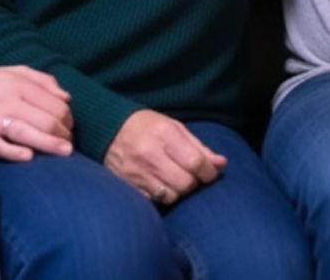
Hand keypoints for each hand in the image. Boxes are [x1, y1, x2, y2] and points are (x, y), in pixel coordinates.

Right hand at [0, 66, 72, 161]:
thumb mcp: (16, 72)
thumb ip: (43, 81)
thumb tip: (66, 98)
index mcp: (19, 85)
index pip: (54, 104)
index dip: (68, 117)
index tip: (70, 126)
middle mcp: (8, 102)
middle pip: (45, 120)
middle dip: (63, 133)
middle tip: (69, 142)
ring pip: (27, 133)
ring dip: (50, 144)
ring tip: (66, 152)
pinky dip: (14, 151)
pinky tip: (29, 156)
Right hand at [105, 109, 225, 206]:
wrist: (108, 129)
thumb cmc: (147, 127)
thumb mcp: (174, 127)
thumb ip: (198, 147)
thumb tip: (221, 164)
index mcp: (165, 135)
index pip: (195, 162)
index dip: (208, 171)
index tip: (210, 172)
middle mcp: (150, 154)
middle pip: (185, 183)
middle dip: (194, 183)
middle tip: (191, 176)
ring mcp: (138, 173)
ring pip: (172, 196)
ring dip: (178, 191)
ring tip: (174, 180)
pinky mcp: (129, 187)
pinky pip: (155, 202)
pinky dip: (162, 197)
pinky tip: (161, 185)